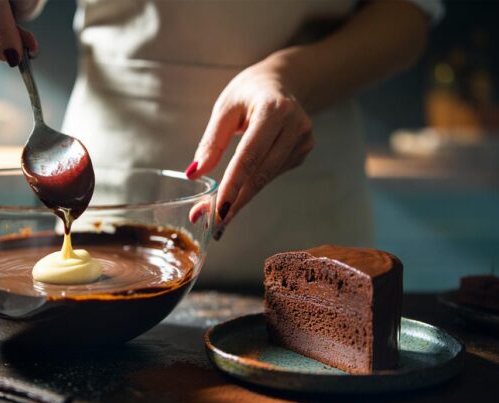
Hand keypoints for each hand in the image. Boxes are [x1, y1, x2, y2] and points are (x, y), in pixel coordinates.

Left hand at [187, 53, 313, 239]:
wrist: (283, 81)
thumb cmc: (249, 91)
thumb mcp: (225, 107)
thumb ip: (212, 141)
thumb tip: (194, 173)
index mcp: (275, 109)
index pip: (250, 155)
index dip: (233, 186)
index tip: (216, 210)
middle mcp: (295, 126)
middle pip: (260, 173)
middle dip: (234, 201)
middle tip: (211, 224)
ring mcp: (303, 141)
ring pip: (266, 179)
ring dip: (240, 199)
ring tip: (217, 215)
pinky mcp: (303, 152)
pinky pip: (272, 175)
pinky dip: (252, 187)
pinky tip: (238, 193)